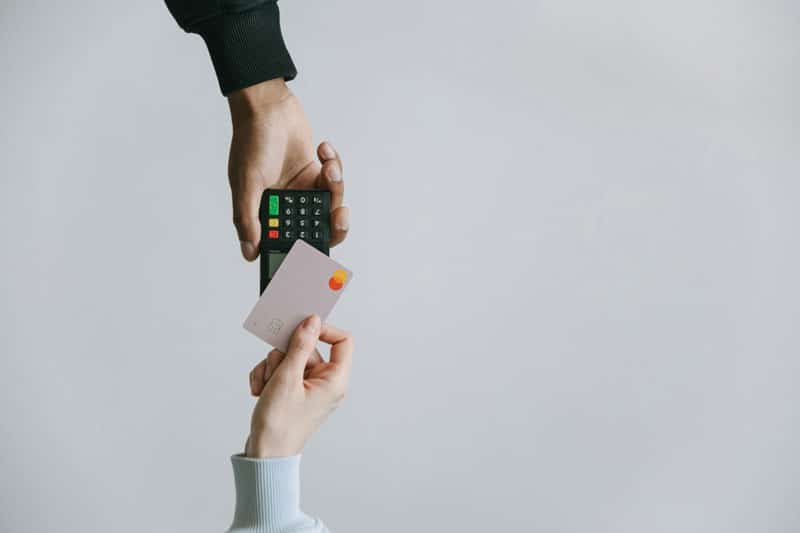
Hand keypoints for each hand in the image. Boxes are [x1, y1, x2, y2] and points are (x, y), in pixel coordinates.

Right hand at [227, 79, 349, 260]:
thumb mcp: (246, 182)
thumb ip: (247, 218)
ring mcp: (302, 190)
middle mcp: (284, 205)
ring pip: (330, 204)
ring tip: (328, 166)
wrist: (269, 106)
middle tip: (339, 215)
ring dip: (335, 186)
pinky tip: (322, 148)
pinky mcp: (316, 174)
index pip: (285, 243)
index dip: (304, 254)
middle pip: (316, 230)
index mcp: (264, 212)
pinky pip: (334, 180)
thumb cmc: (252, 140)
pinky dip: (334, 165)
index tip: (320, 257)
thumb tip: (249, 252)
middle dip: (333, 225)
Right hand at [245, 315, 353, 457]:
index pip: (343, 341)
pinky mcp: (295, 391)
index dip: (324, 329)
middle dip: (283, 356)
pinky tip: (260, 391)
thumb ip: (299, 346)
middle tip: (274, 373)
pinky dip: (268, 377)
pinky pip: (282, 370)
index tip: (301, 327)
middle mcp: (326, 382)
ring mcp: (310, 387)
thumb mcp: (287, 378)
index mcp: (335, 380)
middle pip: (307, 348)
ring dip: (271, 368)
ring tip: (265, 387)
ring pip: (290, 358)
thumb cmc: (279, 424)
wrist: (264, 455)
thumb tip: (312, 321)